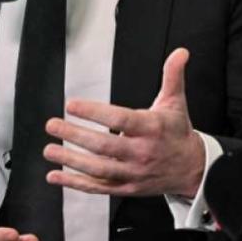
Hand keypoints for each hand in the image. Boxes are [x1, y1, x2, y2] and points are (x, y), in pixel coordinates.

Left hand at [43, 48, 205, 197]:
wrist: (192, 169)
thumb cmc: (177, 132)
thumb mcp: (176, 102)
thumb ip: (173, 75)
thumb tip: (180, 52)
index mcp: (151, 129)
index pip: (120, 120)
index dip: (94, 113)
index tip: (72, 105)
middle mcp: (141, 153)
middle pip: (104, 146)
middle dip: (75, 135)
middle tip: (52, 124)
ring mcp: (133, 173)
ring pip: (98, 169)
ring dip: (70, 160)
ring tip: (49, 149)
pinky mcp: (127, 188)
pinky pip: (98, 187)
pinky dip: (75, 183)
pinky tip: (55, 176)